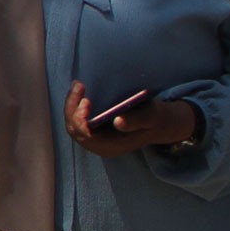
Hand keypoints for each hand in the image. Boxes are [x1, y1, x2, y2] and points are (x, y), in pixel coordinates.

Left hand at [64, 81, 200, 159]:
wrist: (157, 124)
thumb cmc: (154, 119)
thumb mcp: (150, 118)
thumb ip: (136, 121)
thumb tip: (118, 121)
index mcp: (113, 146)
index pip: (87, 136)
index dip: (81, 120)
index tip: (86, 101)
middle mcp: (100, 145)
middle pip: (75, 130)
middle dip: (73, 108)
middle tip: (79, 85)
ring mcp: (96, 138)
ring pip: (73, 124)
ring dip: (72, 104)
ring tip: (78, 85)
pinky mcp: (94, 130)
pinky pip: (77, 120)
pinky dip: (76, 105)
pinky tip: (80, 89)